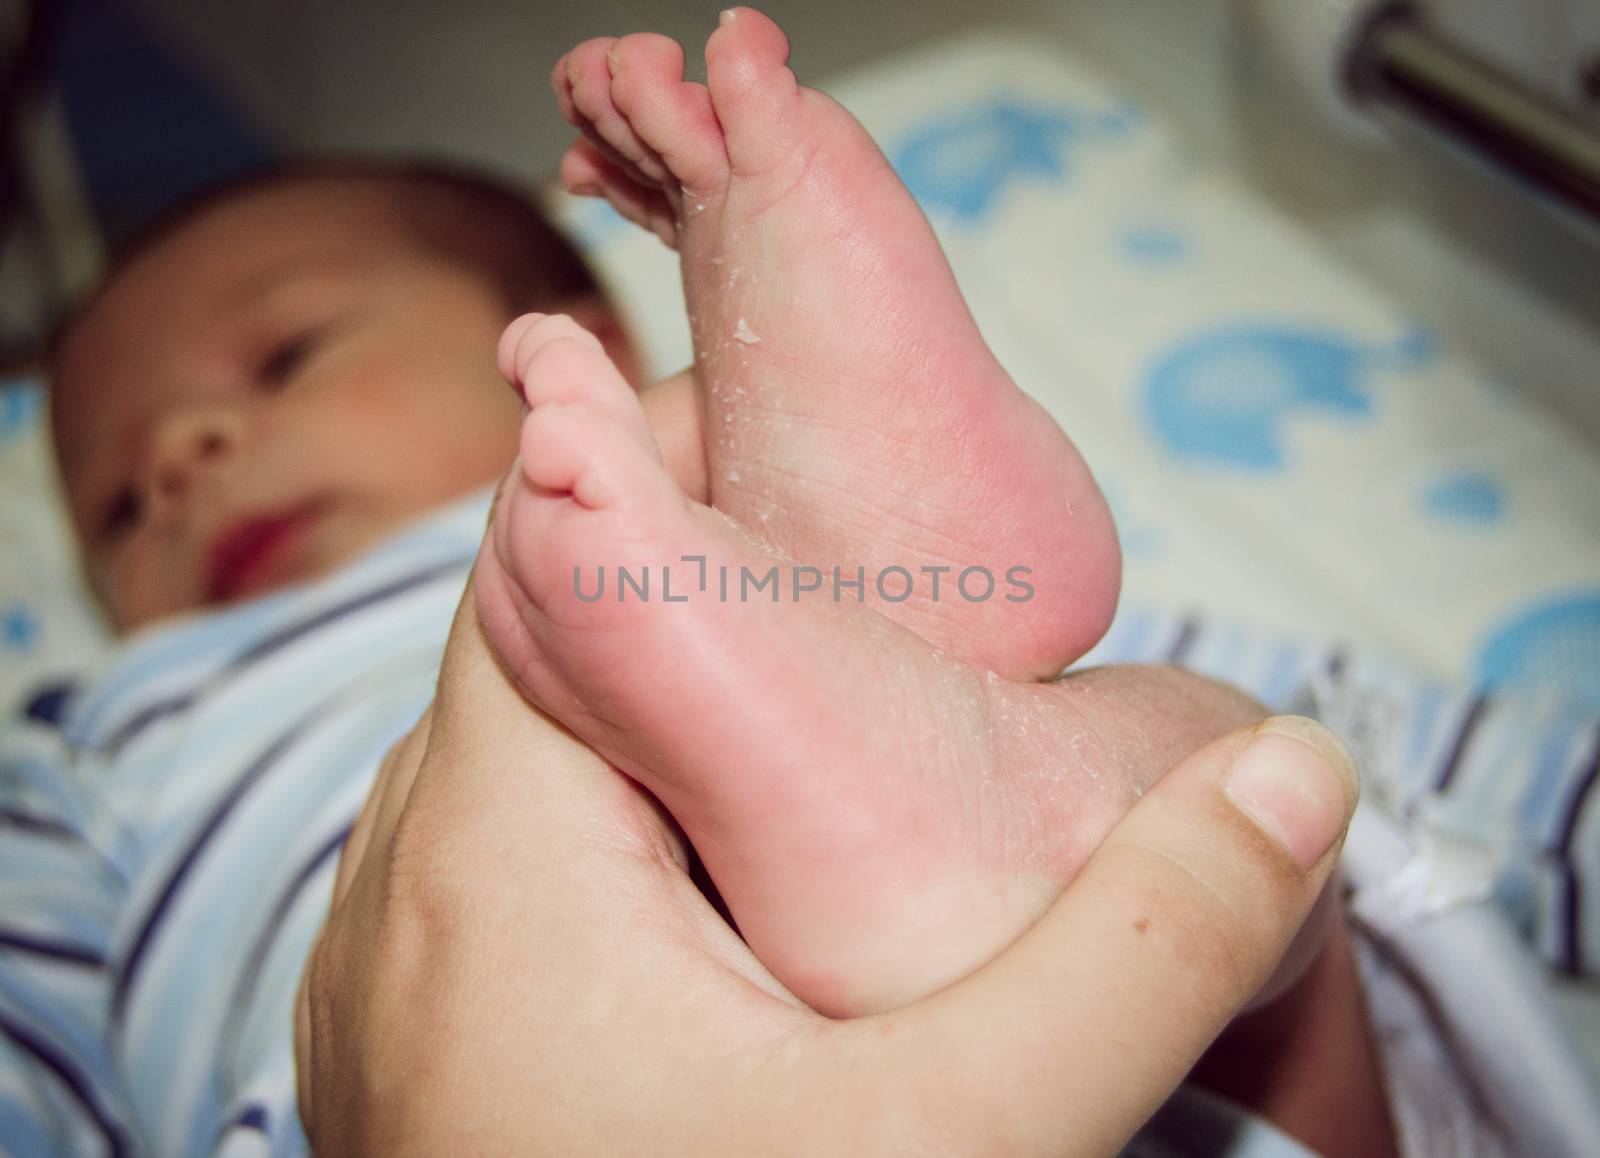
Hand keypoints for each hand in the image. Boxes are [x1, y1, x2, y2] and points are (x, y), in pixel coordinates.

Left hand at [295, 578, 1356, 1156]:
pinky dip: (600, 841)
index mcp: (495, 853)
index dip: (663, 484)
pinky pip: (495, 884)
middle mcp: (402, 896)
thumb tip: (1285, 778)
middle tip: (844, 597)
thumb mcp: (971, 1138)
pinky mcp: (419, 1067)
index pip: (542, 561)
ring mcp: (389, 990)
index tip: (802, 464)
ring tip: (792, 720)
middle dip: (679, 610)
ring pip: (517, 775)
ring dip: (642, 730)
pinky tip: (713, 889)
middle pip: (535, 662)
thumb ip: (1136, 946)